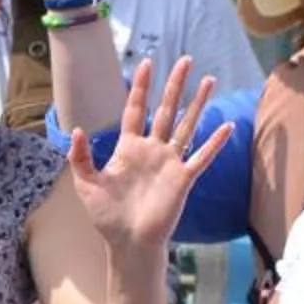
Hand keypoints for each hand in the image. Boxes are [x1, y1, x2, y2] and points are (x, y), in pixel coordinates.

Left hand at [65, 60, 231, 257]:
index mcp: (129, 148)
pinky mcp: (183, 179)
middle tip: (186, 60)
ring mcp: (170, 163)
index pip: (136, 110)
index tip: (148, 63)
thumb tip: (77, 130)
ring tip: (210, 80)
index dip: (142, 88)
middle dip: (175, 85)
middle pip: (166, 110)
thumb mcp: (86, 184)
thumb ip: (80, 157)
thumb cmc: (106, 215)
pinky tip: (226, 126)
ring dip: (198, 104)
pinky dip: (214, 143)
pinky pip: (201, 157)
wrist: (128, 242)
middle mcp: (152, 150)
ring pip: (187, 126)